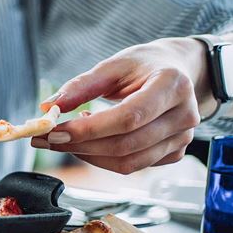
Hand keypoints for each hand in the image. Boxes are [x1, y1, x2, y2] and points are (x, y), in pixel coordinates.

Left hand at [31, 38, 202, 173]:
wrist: (179, 71)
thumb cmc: (146, 65)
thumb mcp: (114, 65)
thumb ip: (82, 85)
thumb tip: (50, 107)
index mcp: (172, 85)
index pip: (128, 118)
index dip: (89, 129)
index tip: (54, 131)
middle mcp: (184, 115)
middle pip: (125, 145)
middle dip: (80, 145)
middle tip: (48, 138)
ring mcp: (182, 138)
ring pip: (127, 162)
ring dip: (89, 155)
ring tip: (70, 136)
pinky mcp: (174, 153)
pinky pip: (132, 166)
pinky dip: (103, 158)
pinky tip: (93, 139)